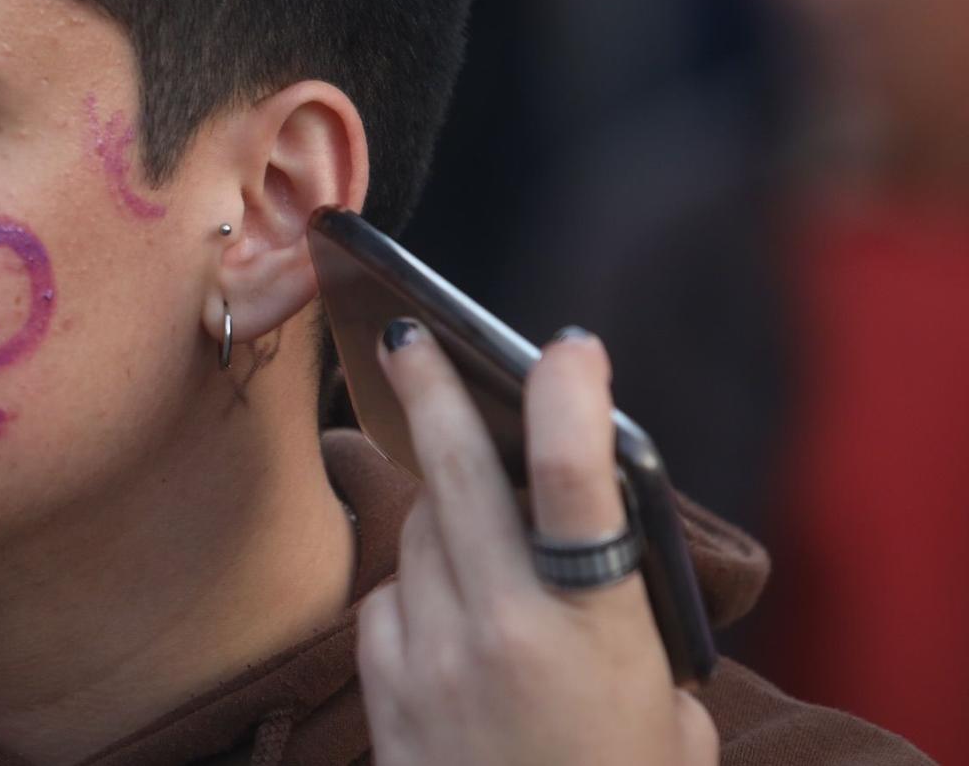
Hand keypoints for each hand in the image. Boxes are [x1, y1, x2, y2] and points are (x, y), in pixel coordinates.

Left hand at [355, 323, 717, 765]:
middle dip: (429, 392)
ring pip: (414, 533)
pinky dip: (409, 590)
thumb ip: (627, 623)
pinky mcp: (383, 692)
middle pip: (453, 473)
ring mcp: (429, 657)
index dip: (567, 397)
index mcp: (592, 630)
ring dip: (435, 511)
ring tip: (466, 523)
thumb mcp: (665, 710)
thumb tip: (588, 549)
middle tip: (406, 338)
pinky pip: (385, 600)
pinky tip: (439, 618)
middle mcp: (501, 628)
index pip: (573, 482)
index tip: (565, 347)